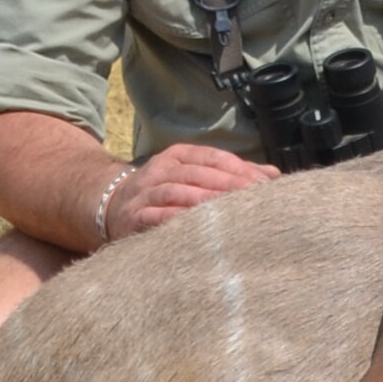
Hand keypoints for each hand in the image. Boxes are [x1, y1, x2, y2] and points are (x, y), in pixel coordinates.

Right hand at [109, 140, 275, 239]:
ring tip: (231, 210)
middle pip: (199, 173)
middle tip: (255, 197)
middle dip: (229, 184)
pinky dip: (176, 219)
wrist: (109, 207)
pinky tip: (197, 226)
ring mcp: (145, 192)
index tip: (265, 182)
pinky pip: (156, 216)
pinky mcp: (134, 217)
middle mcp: (161, 170)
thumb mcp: (194, 176)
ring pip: (178, 191)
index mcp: (179, 155)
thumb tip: (273, 175)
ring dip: (205, 200)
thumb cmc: (165, 193)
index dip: (240, 168)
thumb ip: (231, 175)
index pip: (214, 157)